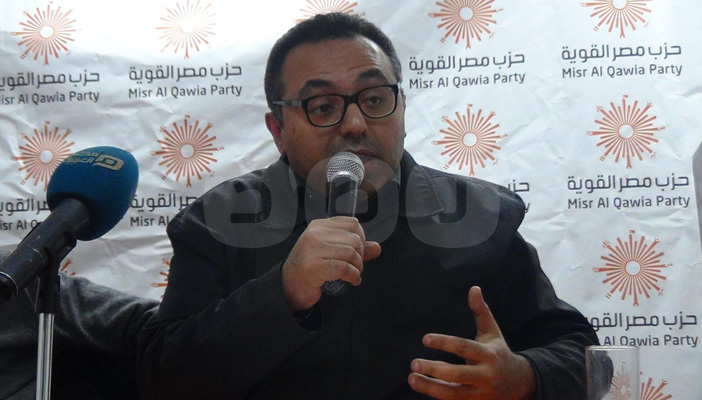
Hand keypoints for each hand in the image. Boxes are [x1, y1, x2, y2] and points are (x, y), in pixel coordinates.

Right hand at [281, 216, 380, 311]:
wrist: (288, 286)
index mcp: (318, 226)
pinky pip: (344, 268)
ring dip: (358, 268)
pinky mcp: (314, 267)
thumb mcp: (331, 253)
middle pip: (354, 239)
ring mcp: (312, 250)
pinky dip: (353, 276)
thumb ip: (354, 249)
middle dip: (361, 256)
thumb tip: (377, 247)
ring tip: (354, 275)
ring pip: (351, 253)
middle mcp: (314, 234)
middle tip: (356, 267)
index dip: (361, 238)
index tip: (358, 252)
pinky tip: (352, 281)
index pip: (352, 223)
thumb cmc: (310, 268)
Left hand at [408, 286, 535, 399]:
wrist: (518, 384)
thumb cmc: (498, 353)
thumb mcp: (492, 332)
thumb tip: (473, 288)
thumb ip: (481, 311)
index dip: (444, 343)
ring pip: (453, 393)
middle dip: (434, 370)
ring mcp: (480, 394)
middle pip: (458, 374)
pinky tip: (422, 387)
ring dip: (430, 388)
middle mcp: (486, 376)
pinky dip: (437, 395)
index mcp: (489, 355)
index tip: (425, 339)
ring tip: (412, 378)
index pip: (464, 348)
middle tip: (413, 363)